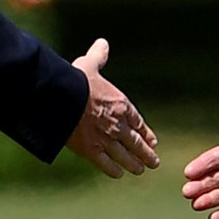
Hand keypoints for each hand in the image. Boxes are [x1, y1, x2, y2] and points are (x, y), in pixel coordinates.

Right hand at [66, 38, 158, 178]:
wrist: (63, 99)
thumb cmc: (77, 80)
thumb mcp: (89, 64)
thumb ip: (98, 57)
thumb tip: (102, 43)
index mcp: (121, 105)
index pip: (138, 122)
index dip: (146, 133)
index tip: (153, 141)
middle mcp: (118, 125)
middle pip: (136, 143)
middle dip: (146, 153)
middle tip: (154, 162)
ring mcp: (105, 140)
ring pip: (125, 156)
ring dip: (134, 164)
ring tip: (141, 170)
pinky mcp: (91, 151)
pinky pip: (106, 164)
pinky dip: (113, 170)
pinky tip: (118, 174)